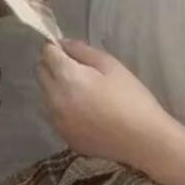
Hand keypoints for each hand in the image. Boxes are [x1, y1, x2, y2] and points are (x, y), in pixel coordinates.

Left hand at [37, 39, 178, 170]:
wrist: (143, 140)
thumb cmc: (132, 98)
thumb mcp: (111, 66)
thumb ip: (82, 51)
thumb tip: (63, 43)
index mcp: (67, 78)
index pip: (46, 54)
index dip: (55, 48)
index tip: (67, 50)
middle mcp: (54, 100)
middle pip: (41, 73)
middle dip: (52, 66)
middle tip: (76, 69)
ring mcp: (57, 121)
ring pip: (46, 95)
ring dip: (56, 88)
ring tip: (83, 92)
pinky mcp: (63, 136)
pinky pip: (55, 115)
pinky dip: (63, 109)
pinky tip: (85, 112)